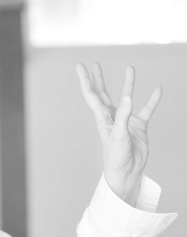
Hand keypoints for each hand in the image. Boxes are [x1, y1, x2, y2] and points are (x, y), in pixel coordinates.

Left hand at [76, 62, 161, 206]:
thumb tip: (127, 97)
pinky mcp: (138, 127)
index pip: (91, 94)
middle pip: (103, 92)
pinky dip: (152, 101)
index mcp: (102, 117)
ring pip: (126, 97)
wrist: (127, 173)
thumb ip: (122, 116)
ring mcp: (125, 120)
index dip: (86, 80)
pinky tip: (156, 90)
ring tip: (130, 68)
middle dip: (98, 78)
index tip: (80, 66)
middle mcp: (112, 116)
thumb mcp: (118, 135)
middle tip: (94, 64)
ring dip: (127, 84)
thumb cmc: (116, 157)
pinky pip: (146, 110)